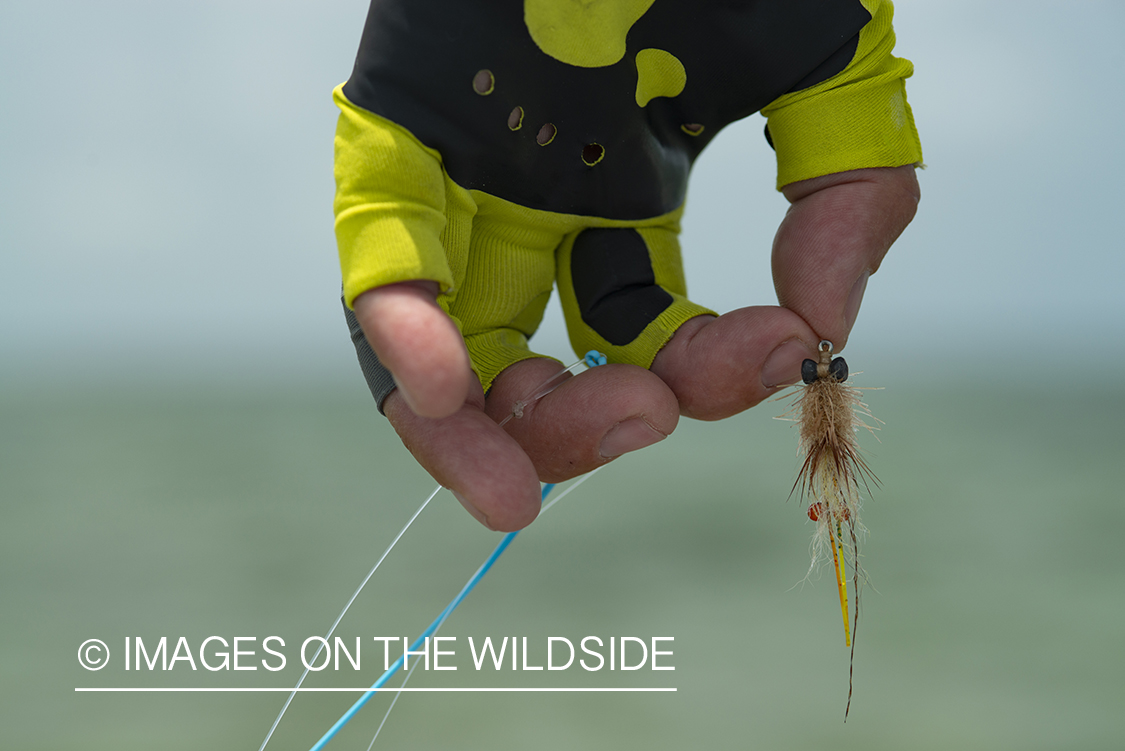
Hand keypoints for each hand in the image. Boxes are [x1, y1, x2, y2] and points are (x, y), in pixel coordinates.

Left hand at [354, 165, 918, 530]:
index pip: (648, 337)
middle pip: (528, 368)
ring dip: (470, 428)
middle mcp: (536, 209)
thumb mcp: (829, 69)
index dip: (710, 370)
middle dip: (578, 429)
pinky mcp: (399, 121)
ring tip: (514, 483)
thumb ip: (851, 193)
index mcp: (625, 204)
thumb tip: (822, 333)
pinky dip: (402, 327)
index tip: (777, 348)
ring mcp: (463, 174)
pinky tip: (445, 380)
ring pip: (438, 348)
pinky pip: (380, 246)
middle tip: (637, 423)